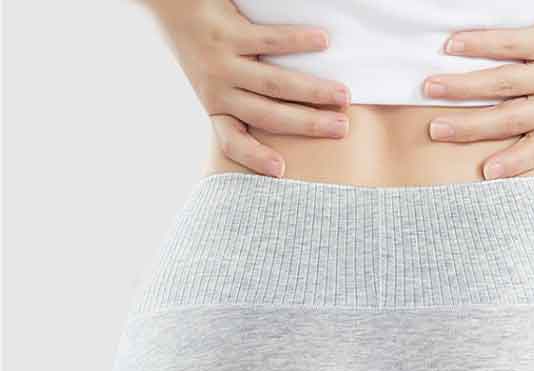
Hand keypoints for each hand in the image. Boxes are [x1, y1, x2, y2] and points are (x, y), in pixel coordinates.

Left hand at [140, 0, 349, 176]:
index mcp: (215, 106)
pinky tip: (323, 41)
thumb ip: (244, 100)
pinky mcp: (227, 30)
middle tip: (341, 128)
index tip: (281, 171)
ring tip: (343, 94)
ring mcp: (221, 61)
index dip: (254, 158)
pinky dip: (297, 41)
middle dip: (308, 125)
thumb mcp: (215, 81)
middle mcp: (217, 89)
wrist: (170, 0)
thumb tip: (292, 123)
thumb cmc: (204, 45)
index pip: (231, 141)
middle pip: (268, 115)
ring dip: (311, 90)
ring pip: (272, 82)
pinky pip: (268, 39)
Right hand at [423, 0, 533, 178]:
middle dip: (467, 128)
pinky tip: (452, 46)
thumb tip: (496, 111)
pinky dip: (478, 46)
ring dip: (462, 88)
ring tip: (430, 87)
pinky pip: (509, 45)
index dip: (512, 163)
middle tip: (434, 132)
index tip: (486, 174)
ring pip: (502, 84)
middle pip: (507, 119)